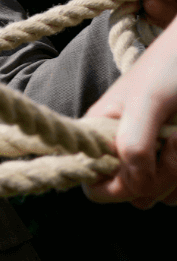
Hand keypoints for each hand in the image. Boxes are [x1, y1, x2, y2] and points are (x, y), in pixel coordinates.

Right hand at [83, 18, 176, 207]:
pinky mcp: (174, 160)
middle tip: (172, 140)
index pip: (92, 182)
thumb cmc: (171, 66)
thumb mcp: (148, 101)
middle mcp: (123, 148)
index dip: (115, 186)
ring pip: (162, 194)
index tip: (139, 171)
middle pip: (135, 193)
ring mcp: (152, 155)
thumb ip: (133, 143)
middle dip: (159, 177)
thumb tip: (134, 185)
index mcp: (101, 132)